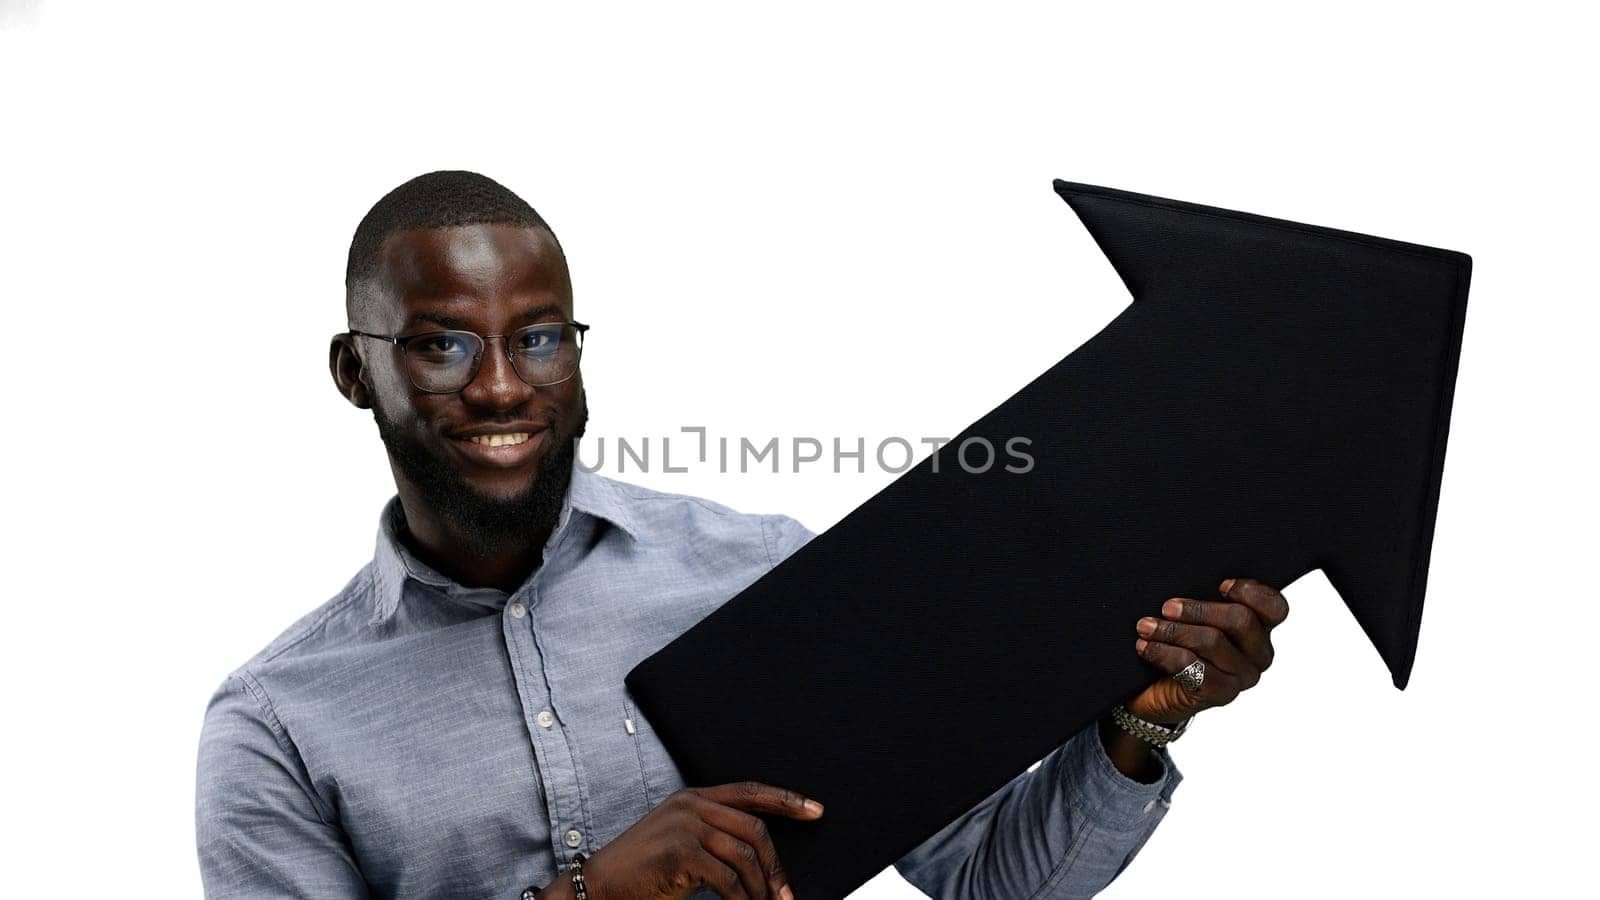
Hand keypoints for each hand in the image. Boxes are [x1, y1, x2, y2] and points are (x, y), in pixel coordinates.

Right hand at [567, 782, 822, 899]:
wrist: (599, 886)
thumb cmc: (643, 872)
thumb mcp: (681, 843)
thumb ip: (713, 836)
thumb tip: (759, 858)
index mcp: (694, 797)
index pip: (750, 791)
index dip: (786, 799)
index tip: (816, 811)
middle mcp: (692, 805)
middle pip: (755, 829)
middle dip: (776, 866)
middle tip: (786, 895)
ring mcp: (685, 826)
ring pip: (745, 858)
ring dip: (760, 890)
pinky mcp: (680, 853)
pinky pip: (728, 881)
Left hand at [1129, 577, 1288, 724]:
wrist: (1154, 691)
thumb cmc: (1176, 643)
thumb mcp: (1192, 616)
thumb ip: (1202, 596)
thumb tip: (1186, 574)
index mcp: (1259, 628)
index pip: (1275, 607)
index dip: (1251, 592)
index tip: (1220, 585)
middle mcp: (1258, 654)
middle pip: (1241, 619)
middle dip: (1199, 610)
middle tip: (1167, 607)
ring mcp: (1242, 677)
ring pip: (1213, 642)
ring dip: (1173, 631)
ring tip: (1145, 627)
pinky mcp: (1221, 695)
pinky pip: (1194, 667)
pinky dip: (1164, 653)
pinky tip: (1145, 647)